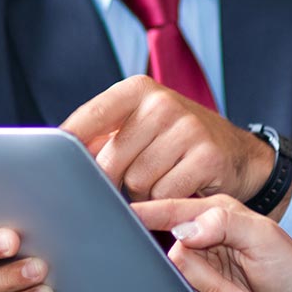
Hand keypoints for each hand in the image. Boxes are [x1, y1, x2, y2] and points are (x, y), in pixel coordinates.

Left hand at [62, 76, 286, 215]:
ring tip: (162, 181)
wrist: (240, 156)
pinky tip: (182, 189)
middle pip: (109, 161)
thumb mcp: (140, 127)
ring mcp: (187, 128)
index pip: (89, 119)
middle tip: (133, 180)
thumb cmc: (178, 144)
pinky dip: (168, 201)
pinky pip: (165, 195)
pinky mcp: (206, 156)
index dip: (67, 148)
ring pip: (137, 182)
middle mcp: (162, 103)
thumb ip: (100, 136)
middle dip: (114, 181)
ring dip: (144, 194)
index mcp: (138, 90)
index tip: (52, 167)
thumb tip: (54, 157)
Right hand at [135, 195, 291, 291]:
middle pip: (175, 257)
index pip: (172, 209)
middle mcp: (204, 238)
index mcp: (216, 214)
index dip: (147, 212)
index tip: (121, 216)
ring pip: (181, 283)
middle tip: (242, 291)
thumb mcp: (263, 237)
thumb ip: (223, 223)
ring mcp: (203, 267)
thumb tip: (183, 229)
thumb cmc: (291, 269)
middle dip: (209, 280)